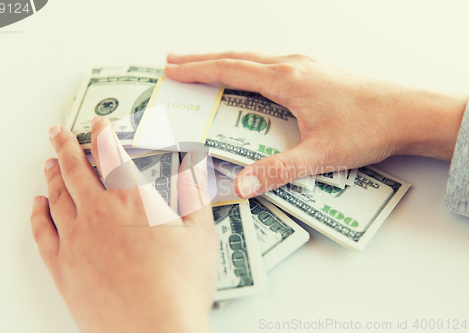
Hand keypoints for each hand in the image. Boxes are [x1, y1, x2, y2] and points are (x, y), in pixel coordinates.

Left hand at [30, 117, 217, 332]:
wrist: (155, 332)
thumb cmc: (181, 285)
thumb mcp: (202, 234)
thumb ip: (196, 194)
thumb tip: (196, 165)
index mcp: (132, 200)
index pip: (111, 154)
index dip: (103, 134)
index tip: (98, 122)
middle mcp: (98, 213)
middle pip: (74, 169)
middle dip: (65, 145)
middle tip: (57, 132)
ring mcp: (76, 239)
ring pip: (56, 196)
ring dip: (52, 174)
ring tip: (48, 162)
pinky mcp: (63, 267)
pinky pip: (42, 231)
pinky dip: (37, 212)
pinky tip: (37, 203)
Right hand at [166, 52, 467, 197]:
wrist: (408, 112)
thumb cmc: (367, 127)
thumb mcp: (319, 155)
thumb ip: (276, 171)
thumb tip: (241, 185)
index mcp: (287, 80)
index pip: (230, 70)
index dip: (198, 71)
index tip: (172, 70)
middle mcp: (292, 67)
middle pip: (236, 58)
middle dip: (202, 60)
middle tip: (174, 61)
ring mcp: (305, 67)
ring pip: (253, 59)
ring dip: (224, 61)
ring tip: (202, 65)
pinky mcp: (315, 74)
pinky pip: (269, 65)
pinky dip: (246, 67)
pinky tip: (246, 76)